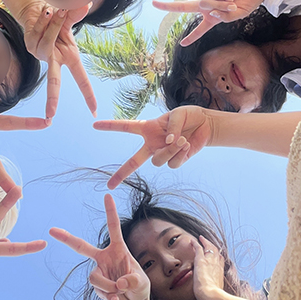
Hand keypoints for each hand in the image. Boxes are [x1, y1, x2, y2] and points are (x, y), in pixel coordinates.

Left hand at [19, 0, 97, 118]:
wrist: (38, 10)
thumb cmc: (58, 17)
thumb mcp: (70, 17)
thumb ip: (76, 14)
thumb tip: (85, 3)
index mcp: (69, 58)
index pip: (81, 80)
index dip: (88, 95)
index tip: (93, 112)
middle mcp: (54, 60)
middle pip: (54, 81)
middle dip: (52, 97)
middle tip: (50, 115)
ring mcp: (40, 53)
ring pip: (48, 42)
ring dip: (54, 24)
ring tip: (58, 10)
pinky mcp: (29, 45)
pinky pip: (38, 32)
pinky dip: (44, 19)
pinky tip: (45, 11)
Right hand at [49, 194, 149, 299]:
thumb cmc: (138, 287)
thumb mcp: (142, 283)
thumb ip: (133, 280)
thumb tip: (119, 283)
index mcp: (118, 249)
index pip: (113, 228)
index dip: (110, 212)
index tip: (107, 195)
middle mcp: (104, 258)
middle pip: (82, 247)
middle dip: (67, 238)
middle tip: (52, 230)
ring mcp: (98, 272)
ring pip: (95, 278)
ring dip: (109, 286)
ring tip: (121, 292)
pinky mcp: (96, 286)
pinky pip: (99, 290)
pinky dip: (110, 296)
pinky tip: (117, 299)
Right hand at [93, 106, 216, 187]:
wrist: (205, 125)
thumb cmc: (188, 116)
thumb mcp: (178, 114)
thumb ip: (172, 127)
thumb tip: (169, 141)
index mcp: (148, 128)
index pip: (126, 127)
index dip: (110, 126)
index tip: (95, 125)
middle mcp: (152, 144)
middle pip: (134, 161)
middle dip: (121, 174)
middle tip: (109, 185)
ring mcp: (163, 153)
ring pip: (158, 161)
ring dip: (170, 150)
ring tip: (182, 139)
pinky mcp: (175, 160)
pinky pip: (173, 164)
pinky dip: (180, 154)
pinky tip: (186, 146)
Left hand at [152, 0, 266, 45]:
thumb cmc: (249, 0)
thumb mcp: (239, 15)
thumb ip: (225, 18)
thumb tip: (212, 14)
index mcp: (213, 17)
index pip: (200, 29)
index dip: (192, 37)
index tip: (182, 44)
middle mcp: (208, 6)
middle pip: (185, 7)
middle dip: (169, 6)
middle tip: (154, 3)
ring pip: (204, 3)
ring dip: (218, 5)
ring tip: (231, 3)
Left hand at [192, 235, 225, 299]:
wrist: (212, 297)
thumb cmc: (214, 299)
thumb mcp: (217, 294)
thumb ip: (216, 294)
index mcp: (220, 273)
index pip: (220, 261)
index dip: (218, 257)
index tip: (216, 255)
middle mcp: (217, 265)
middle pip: (216, 252)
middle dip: (212, 246)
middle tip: (208, 243)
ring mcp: (210, 262)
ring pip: (209, 248)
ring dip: (205, 242)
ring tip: (201, 238)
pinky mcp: (201, 261)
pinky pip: (198, 248)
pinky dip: (195, 243)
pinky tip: (191, 240)